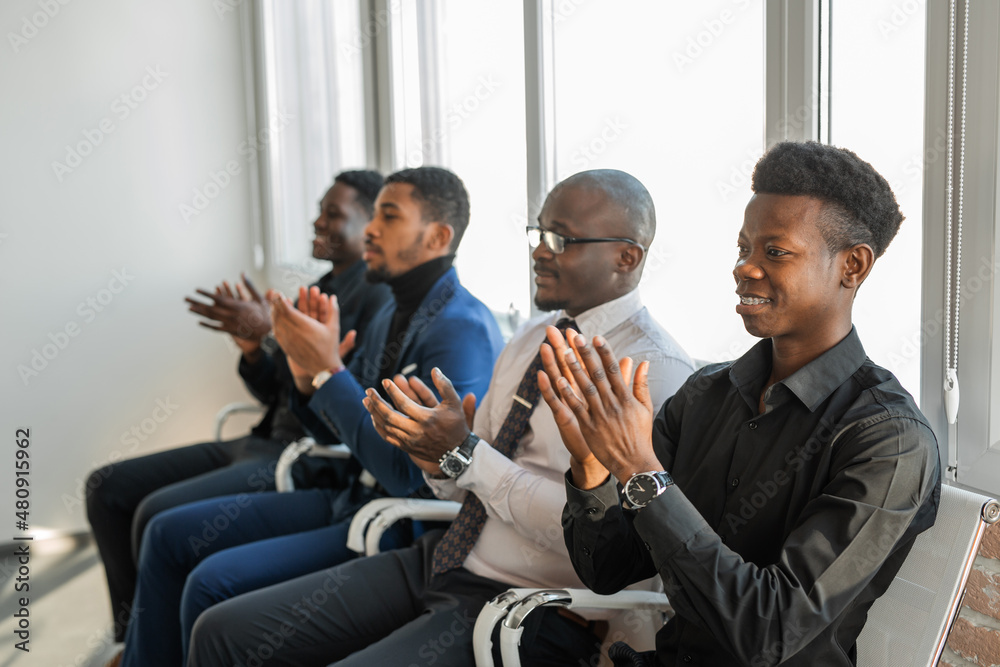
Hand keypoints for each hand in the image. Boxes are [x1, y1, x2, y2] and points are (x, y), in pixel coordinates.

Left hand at [185, 274, 271, 355]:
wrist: (267, 331)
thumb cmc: (264, 313)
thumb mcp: (258, 297)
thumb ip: (249, 285)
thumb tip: (243, 273)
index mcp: (238, 305)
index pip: (218, 298)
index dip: (206, 294)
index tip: (197, 290)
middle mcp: (231, 315)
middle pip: (210, 308)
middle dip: (197, 302)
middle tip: (185, 298)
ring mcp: (230, 324)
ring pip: (211, 318)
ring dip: (199, 312)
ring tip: (189, 308)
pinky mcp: (230, 330)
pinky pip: (216, 328)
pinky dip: (207, 325)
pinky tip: (199, 322)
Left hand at [269, 286, 342, 391]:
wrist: (323, 368)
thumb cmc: (329, 347)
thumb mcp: (334, 328)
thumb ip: (333, 311)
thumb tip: (334, 297)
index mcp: (305, 326)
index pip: (287, 310)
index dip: (280, 300)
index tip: (278, 293)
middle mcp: (293, 333)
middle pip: (279, 316)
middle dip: (275, 304)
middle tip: (274, 296)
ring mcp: (288, 341)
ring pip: (276, 324)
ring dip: (274, 314)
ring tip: (273, 306)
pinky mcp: (286, 347)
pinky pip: (277, 333)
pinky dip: (275, 324)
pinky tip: (275, 320)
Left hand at [362, 368, 475, 473]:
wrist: (457, 453)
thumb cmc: (456, 425)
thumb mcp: (454, 403)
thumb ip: (444, 385)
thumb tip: (435, 370)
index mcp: (427, 419)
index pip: (404, 404)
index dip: (393, 392)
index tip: (385, 381)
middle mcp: (416, 431)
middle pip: (390, 416)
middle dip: (377, 402)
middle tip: (369, 390)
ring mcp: (410, 441)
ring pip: (386, 427)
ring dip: (374, 413)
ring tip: (366, 401)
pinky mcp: (406, 447)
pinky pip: (387, 437)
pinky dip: (379, 427)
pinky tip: (374, 417)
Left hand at [539, 327, 658, 486]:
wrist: (635, 463)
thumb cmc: (640, 435)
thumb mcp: (645, 408)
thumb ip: (641, 384)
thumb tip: (644, 363)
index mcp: (626, 397)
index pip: (614, 370)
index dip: (605, 352)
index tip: (597, 337)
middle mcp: (612, 403)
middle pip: (597, 374)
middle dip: (586, 355)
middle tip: (576, 337)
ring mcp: (600, 415)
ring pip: (585, 387)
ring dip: (574, 369)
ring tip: (564, 352)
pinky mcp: (589, 427)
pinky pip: (576, 408)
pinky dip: (568, 393)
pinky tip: (559, 380)